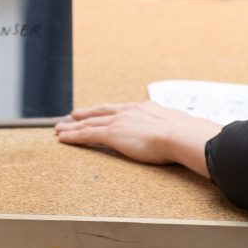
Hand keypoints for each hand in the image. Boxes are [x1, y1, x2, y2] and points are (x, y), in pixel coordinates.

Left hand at [54, 101, 220, 177]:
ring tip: (59, 129)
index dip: (106, 111)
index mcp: (144, 108)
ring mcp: (119, 121)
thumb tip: (187, 135)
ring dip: (72, 127)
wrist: (181, 135)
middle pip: (100, 112)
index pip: (119, 109)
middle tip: (71, 116)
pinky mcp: (112, 134)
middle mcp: (129, 111)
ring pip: (89, 123)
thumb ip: (176, 131)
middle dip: (84, 114)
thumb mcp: (179, 128)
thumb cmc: (186, 135)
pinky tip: (62, 139)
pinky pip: (87, 135)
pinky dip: (73, 136)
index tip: (98, 112)